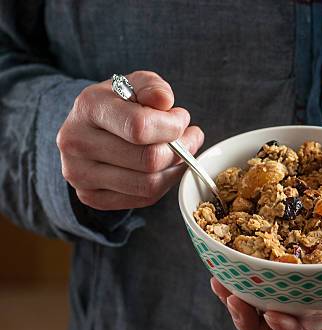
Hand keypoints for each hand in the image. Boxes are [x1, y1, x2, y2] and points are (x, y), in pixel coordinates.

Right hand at [57, 71, 203, 209]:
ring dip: (176, 169)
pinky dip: (163, 185)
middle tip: (190, 138)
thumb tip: (164, 102)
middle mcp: (76, 142)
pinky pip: (143, 199)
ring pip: (149, 184)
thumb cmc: (120, 104)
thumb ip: (153, 87)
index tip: (182, 119)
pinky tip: (166, 168)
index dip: (172, 126)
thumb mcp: (136, 84)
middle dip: (181, 150)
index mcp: (88, 107)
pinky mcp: (90, 196)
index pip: (139, 127)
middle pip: (148, 160)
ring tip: (182, 153)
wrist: (89, 128)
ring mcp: (80, 174)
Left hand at [211, 214, 321, 329]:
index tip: (273, 313)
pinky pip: (263, 283)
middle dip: (248, 321)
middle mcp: (315, 318)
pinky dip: (245, 275)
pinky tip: (231, 261)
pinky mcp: (292, 274)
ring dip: (238, 298)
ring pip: (261, 312)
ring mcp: (301, 297)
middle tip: (233, 296)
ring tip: (221, 279)